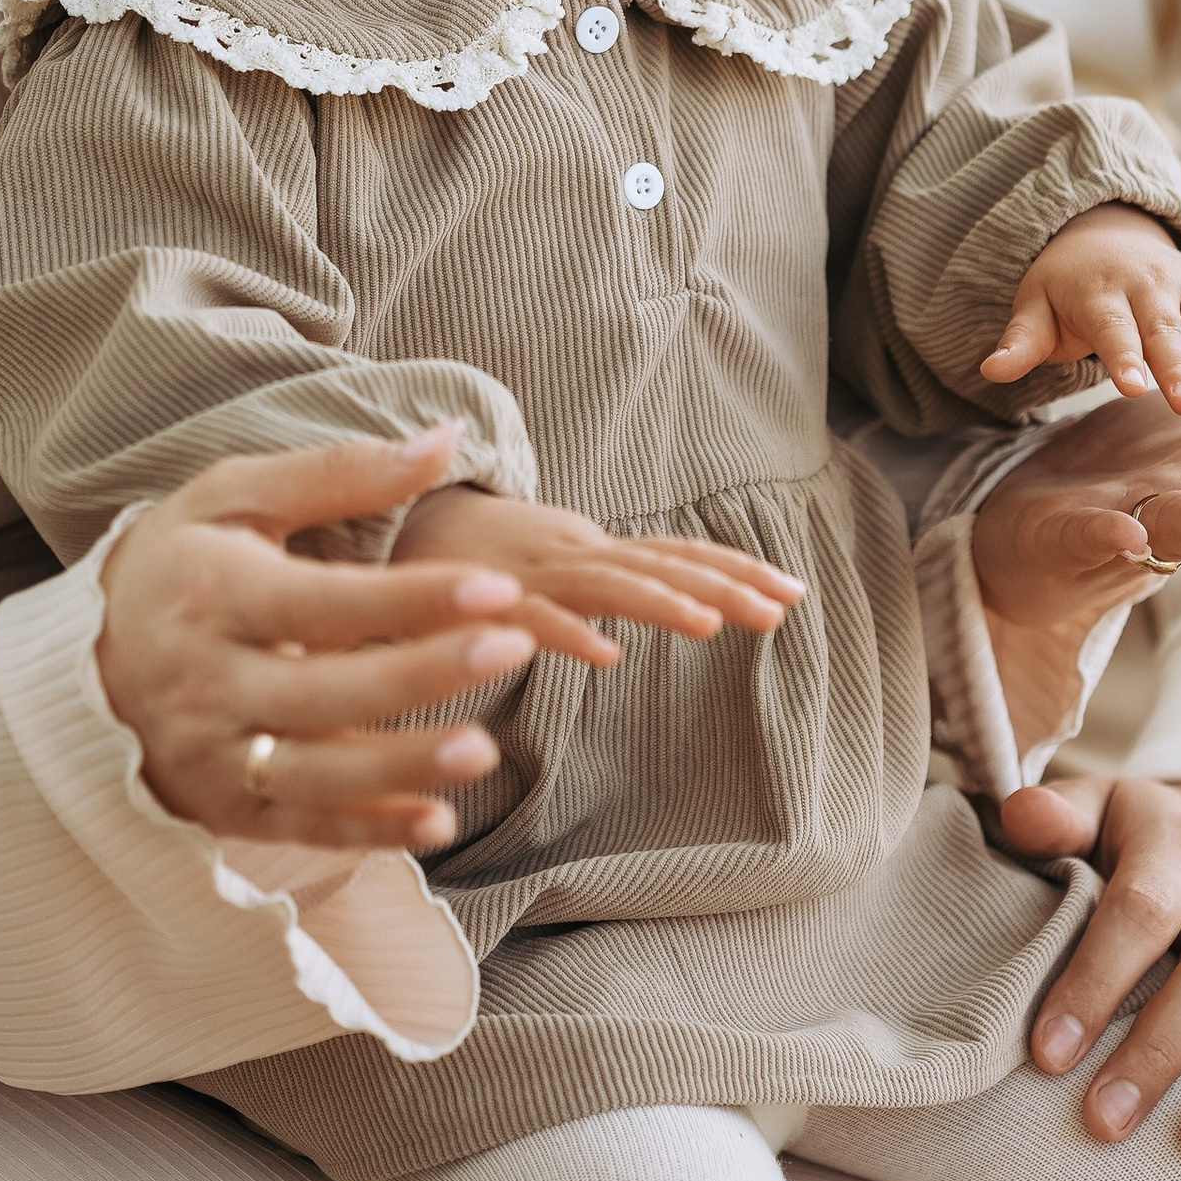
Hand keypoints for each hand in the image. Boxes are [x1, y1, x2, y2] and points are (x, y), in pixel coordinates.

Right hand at [96, 427, 555, 852]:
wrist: (85, 661)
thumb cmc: (183, 563)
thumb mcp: (238, 497)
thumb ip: (342, 474)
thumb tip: (447, 440)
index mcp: (212, 594)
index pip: (325, 601)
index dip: (414, 596)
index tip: (499, 586)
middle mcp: (207, 682)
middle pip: (326, 689)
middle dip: (424, 672)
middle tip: (515, 647)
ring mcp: (213, 754)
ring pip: (317, 772)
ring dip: (402, 766)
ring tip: (484, 749)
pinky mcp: (224, 809)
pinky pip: (303, 828)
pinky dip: (370, 834)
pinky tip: (439, 821)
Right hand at [392, 485, 800, 665]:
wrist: (387, 523)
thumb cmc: (474, 558)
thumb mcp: (549, 567)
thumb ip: (598, 586)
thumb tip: (653, 616)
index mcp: (589, 551)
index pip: (675, 556)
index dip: (734, 570)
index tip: (794, 591)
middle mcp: (570, 554)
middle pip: (658, 565)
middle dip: (724, 584)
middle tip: (784, 608)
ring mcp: (530, 574)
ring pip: (605, 584)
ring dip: (661, 602)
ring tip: (712, 624)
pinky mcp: (484, 599)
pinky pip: (530, 618)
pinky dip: (567, 633)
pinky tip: (606, 657)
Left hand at [983, 204, 1180, 408]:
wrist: (1102, 233)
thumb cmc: (1064, 288)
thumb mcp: (1034, 306)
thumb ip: (1021, 342)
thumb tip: (989, 370)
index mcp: (1100, 291)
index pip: (1111, 327)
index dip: (1121, 356)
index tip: (1130, 387)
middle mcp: (1147, 284)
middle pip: (1163, 328)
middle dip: (1175, 365)